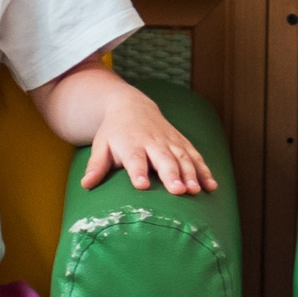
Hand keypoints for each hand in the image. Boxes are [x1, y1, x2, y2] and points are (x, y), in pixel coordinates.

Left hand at [82, 86, 216, 194]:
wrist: (131, 105)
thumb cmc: (114, 132)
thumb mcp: (101, 145)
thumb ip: (96, 166)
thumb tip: (86, 185)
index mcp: (130, 144)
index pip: (134, 159)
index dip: (138, 172)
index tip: (142, 185)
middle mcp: (152, 142)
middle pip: (163, 159)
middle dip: (171, 174)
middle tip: (178, 191)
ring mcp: (170, 141)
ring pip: (183, 158)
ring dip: (191, 174)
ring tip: (196, 191)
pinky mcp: (182, 142)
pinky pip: (195, 156)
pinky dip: (204, 170)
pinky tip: (211, 186)